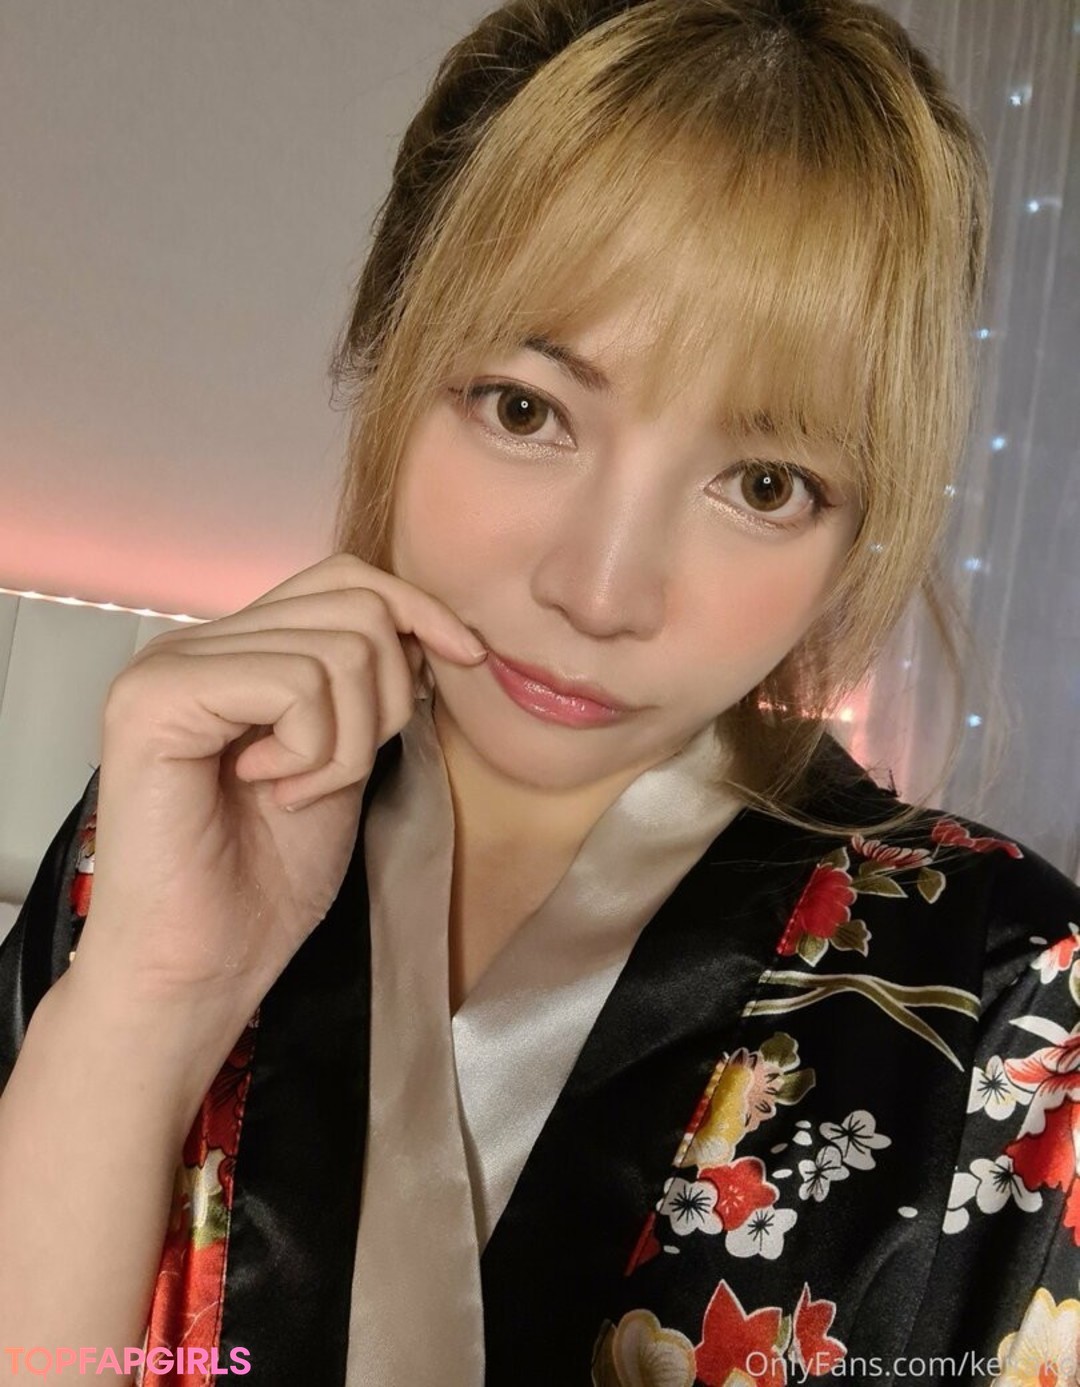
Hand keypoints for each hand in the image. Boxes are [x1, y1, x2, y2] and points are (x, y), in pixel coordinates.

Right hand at [68, 552, 485, 1018]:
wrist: (200, 966)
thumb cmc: (263, 880)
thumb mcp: (343, 759)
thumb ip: (366, 690)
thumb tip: (428, 631)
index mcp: (232, 652)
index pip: (343, 578)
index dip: (418, 608)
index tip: (466, 658)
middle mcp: (193, 644)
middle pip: (354, 605)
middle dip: (388, 699)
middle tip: (338, 774)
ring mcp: (169, 666)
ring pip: (339, 649)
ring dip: (349, 742)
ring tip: (298, 792)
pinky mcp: (157, 700)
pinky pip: (296, 685)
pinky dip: (314, 751)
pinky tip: (270, 790)